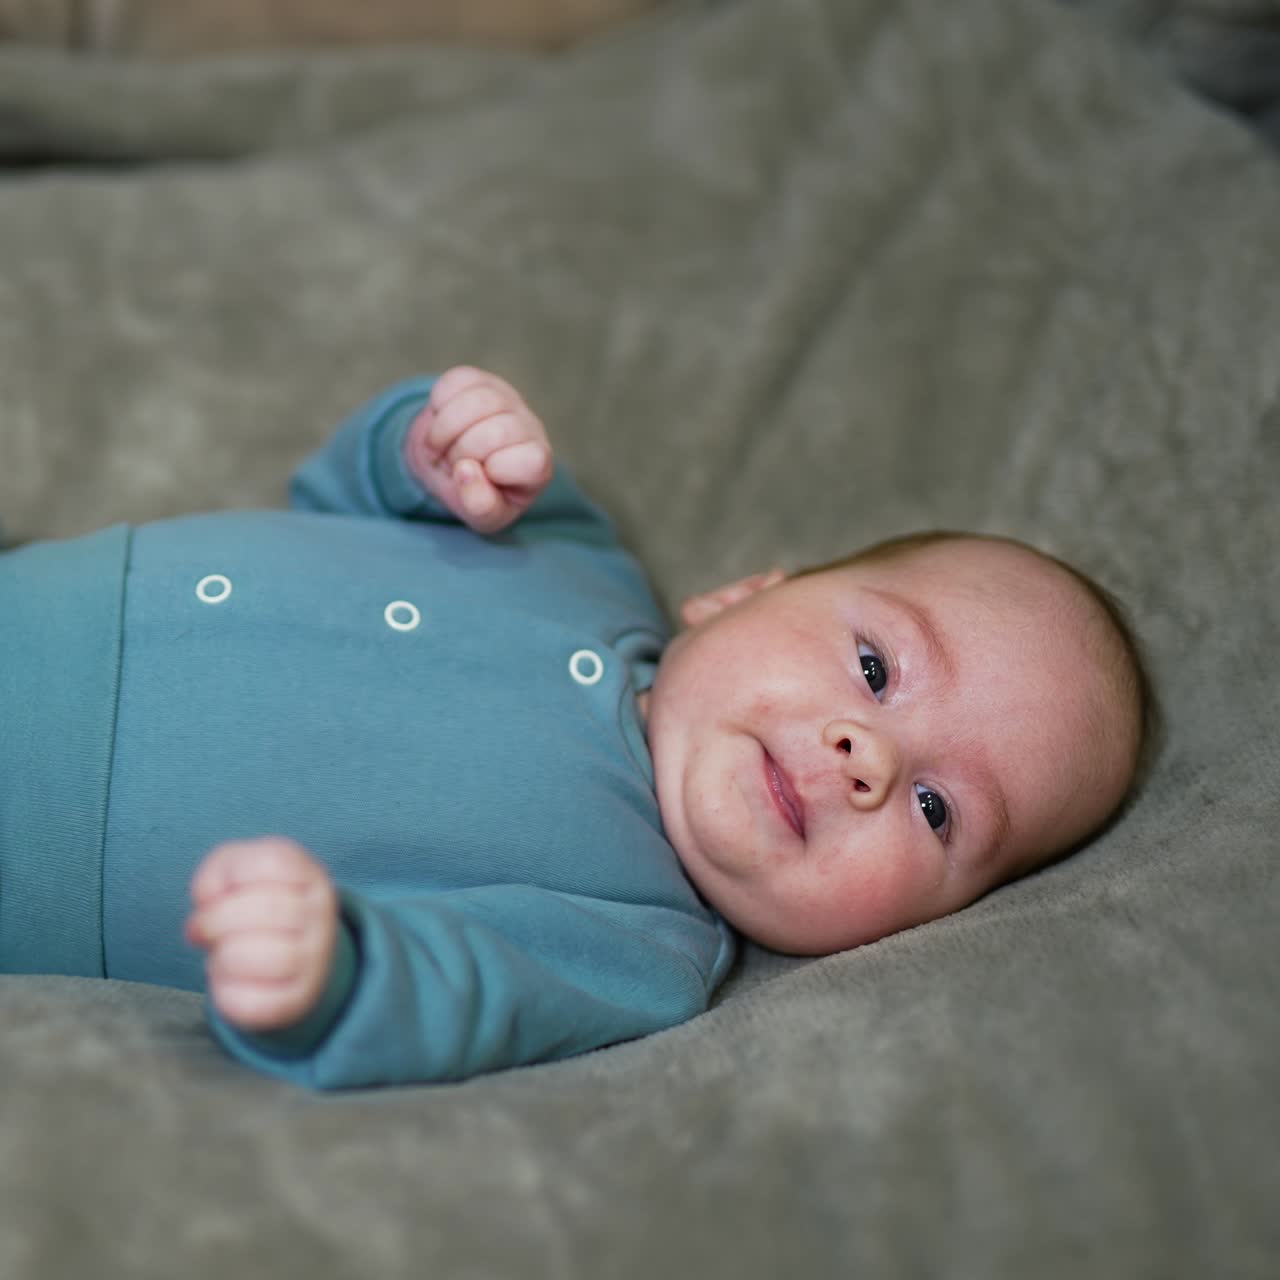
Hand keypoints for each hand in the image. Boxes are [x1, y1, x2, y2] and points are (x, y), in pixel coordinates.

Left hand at [185, 836, 338, 1032]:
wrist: (292, 952)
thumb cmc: (255, 904)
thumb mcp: (238, 871)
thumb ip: (217, 872)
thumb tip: (207, 902)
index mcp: (309, 875)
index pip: (271, 864)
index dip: (228, 878)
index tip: (216, 894)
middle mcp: (321, 914)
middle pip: (267, 909)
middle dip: (216, 920)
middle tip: (207, 930)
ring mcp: (316, 959)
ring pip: (264, 957)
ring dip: (223, 957)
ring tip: (224, 954)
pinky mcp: (299, 999)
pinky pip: (254, 1002)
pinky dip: (225, 992)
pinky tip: (229, 980)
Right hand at [403, 365, 554, 533]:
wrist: (451, 465)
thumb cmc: (475, 493)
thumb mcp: (482, 515)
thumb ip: (481, 506)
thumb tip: (466, 471)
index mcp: (538, 463)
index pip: (532, 461)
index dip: (496, 472)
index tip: (478, 479)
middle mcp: (528, 426)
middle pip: (497, 432)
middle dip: (463, 454)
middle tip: (452, 465)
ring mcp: (504, 398)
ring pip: (477, 402)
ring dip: (444, 430)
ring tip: (439, 448)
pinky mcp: (477, 379)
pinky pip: (454, 382)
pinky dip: (437, 407)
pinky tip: (440, 423)